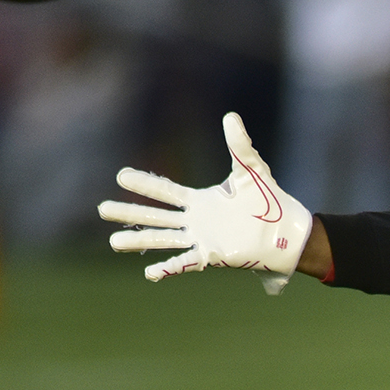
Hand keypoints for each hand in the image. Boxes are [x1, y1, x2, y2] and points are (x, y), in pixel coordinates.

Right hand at [98, 113, 311, 293]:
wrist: (287, 231)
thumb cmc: (270, 202)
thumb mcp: (251, 169)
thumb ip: (238, 144)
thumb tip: (230, 116)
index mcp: (201, 201)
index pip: (165, 191)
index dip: (144, 184)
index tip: (120, 176)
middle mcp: (196, 221)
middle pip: (155, 216)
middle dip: (129, 211)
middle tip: (102, 209)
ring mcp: (202, 240)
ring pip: (163, 239)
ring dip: (139, 240)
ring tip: (114, 242)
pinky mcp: (213, 256)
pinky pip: (185, 263)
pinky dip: (168, 268)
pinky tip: (149, 273)